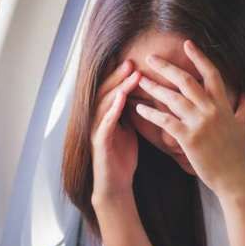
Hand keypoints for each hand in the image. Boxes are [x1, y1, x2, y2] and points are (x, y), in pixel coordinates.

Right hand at [91, 60, 141, 201]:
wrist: (115, 183)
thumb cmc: (122, 157)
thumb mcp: (130, 130)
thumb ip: (133, 113)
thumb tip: (147, 97)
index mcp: (106, 115)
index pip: (113, 90)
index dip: (123, 76)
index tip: (138, 62)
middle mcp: (98, 119)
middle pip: (106, 92)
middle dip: (119, 76)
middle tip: (132, 62)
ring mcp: (97, 129)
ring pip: (105, 103)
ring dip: (118, 88)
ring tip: (131, 75)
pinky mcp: (99, 142)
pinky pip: (105, 122)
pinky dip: (113, 109)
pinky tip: (121, 98)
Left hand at [133, 40, 244, 197]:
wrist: (233, 176)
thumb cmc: (237, 152)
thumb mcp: (244, 125)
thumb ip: (244, 106)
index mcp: (223, 105)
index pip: (211, 74)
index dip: (199, 57)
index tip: (186, 44)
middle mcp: (211, 110)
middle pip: (186, 81)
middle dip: (166, 67)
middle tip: (150, 58)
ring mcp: (199, 123)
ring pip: (173, 98)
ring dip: (154, 88)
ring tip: (139, 81)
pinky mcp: (188, 138)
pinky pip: (165, 121)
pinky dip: (150, 114)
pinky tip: (139, 109)